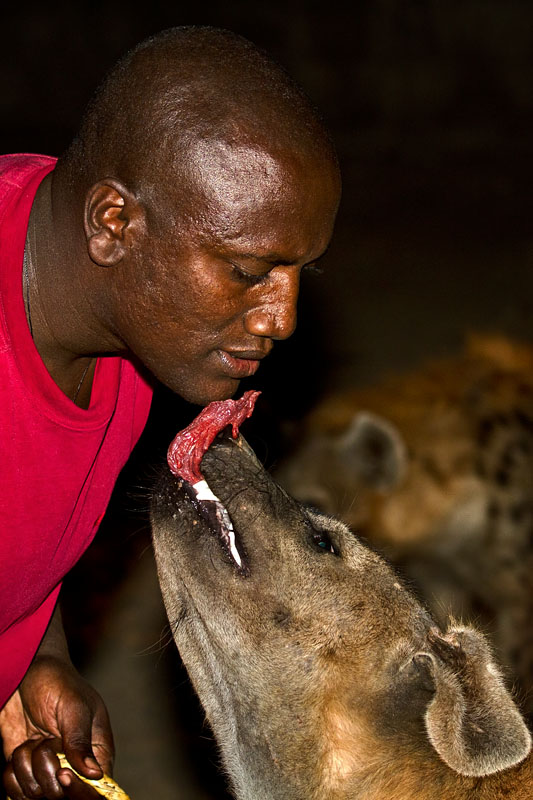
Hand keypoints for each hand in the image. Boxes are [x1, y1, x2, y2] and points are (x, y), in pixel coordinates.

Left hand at [1, 655, 113, 798]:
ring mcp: (49, 771)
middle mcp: (74, 767)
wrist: (27, 673)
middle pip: (61, 796)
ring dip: (26, 766)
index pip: (97, 790)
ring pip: (34, 794)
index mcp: (98, 752)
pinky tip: (21, 749)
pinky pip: (15, 792)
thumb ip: (81, 739)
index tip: (62, 774)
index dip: (79, 791)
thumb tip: (95, 774)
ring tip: (33, 739)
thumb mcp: (73, 706)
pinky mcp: (26, 772)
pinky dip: (11, 773)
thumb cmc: (59, 682)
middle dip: (46, 770)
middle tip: (46, 741)